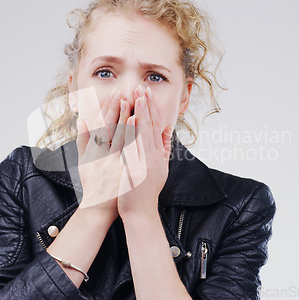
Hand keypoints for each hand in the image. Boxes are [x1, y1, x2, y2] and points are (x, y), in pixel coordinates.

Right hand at [75, 88, 129, 220]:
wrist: (99, 208)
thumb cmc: (93, 183)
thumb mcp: (84, 161)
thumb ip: (83, 140)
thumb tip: (81, 120)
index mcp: (94, 150)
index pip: (101, 124)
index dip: (108, 108)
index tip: (114, 94)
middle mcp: (101, 154)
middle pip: (109, 126)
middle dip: (116, 108)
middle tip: (121, 91)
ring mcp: (112, 162)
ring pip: (118, 135)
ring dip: (124, 117)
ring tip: (129, 101)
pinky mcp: (121, 170)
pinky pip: (127, 148)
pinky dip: (131, 135)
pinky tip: (136, 122)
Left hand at [117, 86, 172, 219]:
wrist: (141, 211)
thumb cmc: (147, 189)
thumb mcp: (161, 167)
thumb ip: (164, 147)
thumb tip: (168, 130)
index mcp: (157, 153)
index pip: (155, 126)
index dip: (151, 108)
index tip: (146, 92)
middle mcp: (152, 155)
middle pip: (150, 126)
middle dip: (146, 106)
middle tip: (142, 88)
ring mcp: (145, 162)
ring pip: (143, 133)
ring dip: (140, 114)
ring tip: (137, 97)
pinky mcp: (136, 168)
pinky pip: (134, 146)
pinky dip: (133, 132)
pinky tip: (130, 119)